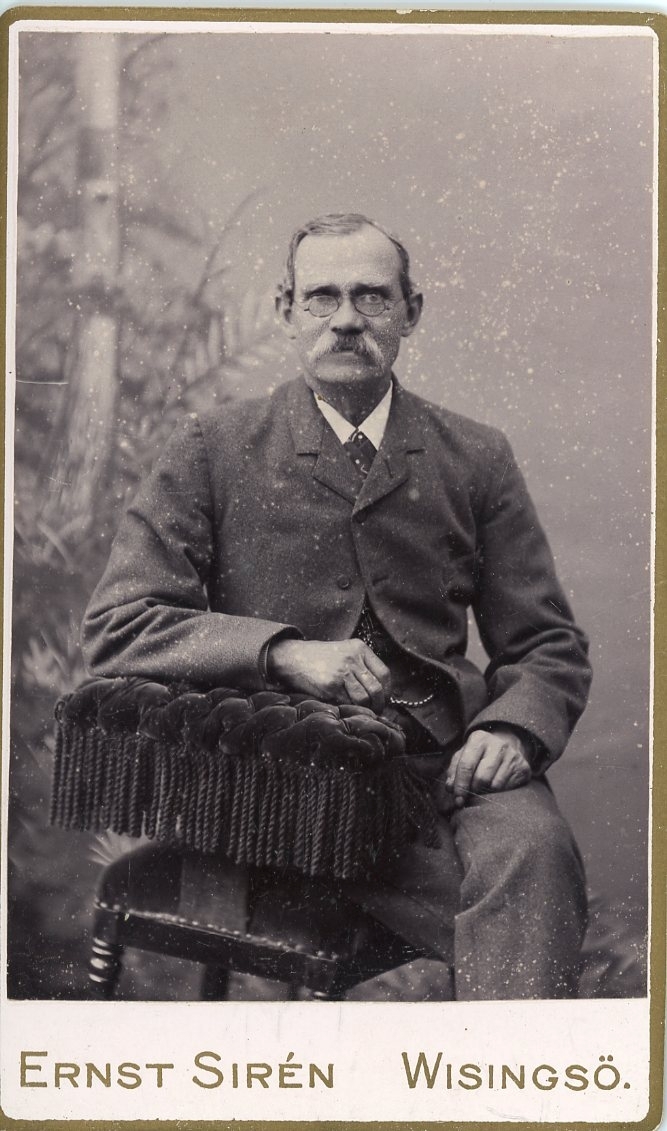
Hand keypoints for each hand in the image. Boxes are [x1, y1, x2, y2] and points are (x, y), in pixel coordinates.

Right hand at [267, 638, 390, 713]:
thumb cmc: (320, 658)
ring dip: (364, 709)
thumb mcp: (344, 652)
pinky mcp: (330, 686)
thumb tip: (381, 691)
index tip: (384, 699)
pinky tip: (344, 706)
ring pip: (363, 698)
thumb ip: (362, 665)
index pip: (384, 673)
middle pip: (376, 688)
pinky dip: (348, 708)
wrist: (293, 657)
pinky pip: (347, 703)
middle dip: (378, 704)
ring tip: (360, 711)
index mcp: (359, 648)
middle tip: (375, 710)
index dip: (387, 691)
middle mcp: (352, 659)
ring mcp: (341, 672)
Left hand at [445, 726, 531, 807]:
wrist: (507, 745)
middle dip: (473, 790)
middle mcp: (498, 744)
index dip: (460, 785)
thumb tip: (451, 788)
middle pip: (481, 778)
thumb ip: (453, 771)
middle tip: (470, 795)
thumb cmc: (479, 755)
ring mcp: (513, 755)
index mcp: (478, 738)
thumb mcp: (463, 756)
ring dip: (486, 793)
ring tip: (483, 789)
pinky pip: (508, 789)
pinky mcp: (523, 768)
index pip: (466, 765)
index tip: (457, 799)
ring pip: (495, 785)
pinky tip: (496, 787)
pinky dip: (499, 793)